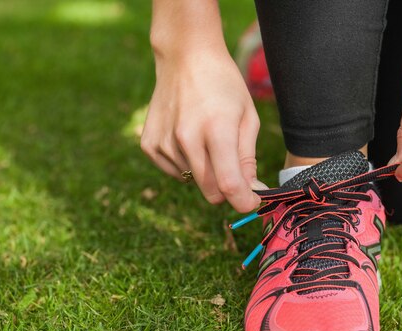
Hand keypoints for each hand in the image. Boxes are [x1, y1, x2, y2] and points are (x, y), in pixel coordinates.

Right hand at [141, 49, 263, 212]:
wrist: (185, 57)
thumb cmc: (224, 86)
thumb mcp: (247, 117)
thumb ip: (248, 159)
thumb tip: (251, 193)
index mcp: (216, 130)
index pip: (228, 185)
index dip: (244, 202)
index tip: (252, 202)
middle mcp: (186, 139)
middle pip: (211, 191)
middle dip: (226, 189)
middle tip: (233, 168)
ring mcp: (164, 142)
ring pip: (192, 181)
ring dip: (204, 170)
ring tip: (206, 136)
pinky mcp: (149, 144)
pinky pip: (174, 172)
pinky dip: (185, 163)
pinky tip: (188, 137)